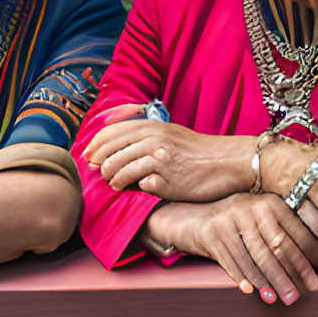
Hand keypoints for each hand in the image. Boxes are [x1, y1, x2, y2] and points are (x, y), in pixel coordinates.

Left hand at [81, 119, 249, 200]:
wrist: (229, 161)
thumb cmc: (199, 150)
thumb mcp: (170, 133)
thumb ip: (145, 136)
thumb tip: (115, 148)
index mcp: (153, 127)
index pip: (111, 133)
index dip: (94, 146)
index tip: (88, 156)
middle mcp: (154, 140)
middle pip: (111, 153)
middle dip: (101, 165)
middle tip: (100, 173)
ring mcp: (160, 161)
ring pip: (120, 170)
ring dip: (114, 180)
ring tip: (117, 185)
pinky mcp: (167, 181)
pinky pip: (141, 186)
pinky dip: (136, 189)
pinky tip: (139, 189)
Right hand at [148, 194, 317, 305]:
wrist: (191, 216)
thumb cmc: (235, 222)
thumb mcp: (258, 218)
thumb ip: (280, 232)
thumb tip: (308, 264)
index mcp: (270, 203)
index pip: (293, 235)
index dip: (304, 261)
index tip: (313, 282)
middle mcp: (251, 208)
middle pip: (275, 248)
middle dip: (287, 276)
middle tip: (296, 297)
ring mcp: (230, 220)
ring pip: (254, 258)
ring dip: (267, 282)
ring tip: (277, 299)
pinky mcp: (213, 234)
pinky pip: (232, 261)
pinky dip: (243, 278)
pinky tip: (252, 292)